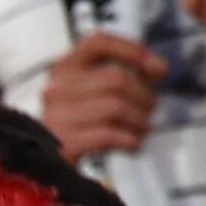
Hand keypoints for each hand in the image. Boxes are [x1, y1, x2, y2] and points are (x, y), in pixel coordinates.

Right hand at [36, 29, 170, 161]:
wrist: (47, 162)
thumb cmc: (77, 124)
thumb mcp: (92, 93)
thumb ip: (124, 76)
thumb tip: (158, 69)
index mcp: (64, 68)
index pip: (99, 42)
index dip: (133, 50)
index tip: (157, 68)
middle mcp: (57, 87)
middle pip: (116, 78)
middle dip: (144, 96)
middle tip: (150, 110)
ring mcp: (58, 115)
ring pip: (117, 107)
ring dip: (140, 121)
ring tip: (141, 129)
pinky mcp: (65, 142)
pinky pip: (110, 135)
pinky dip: (131, 141)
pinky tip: (132, 144)